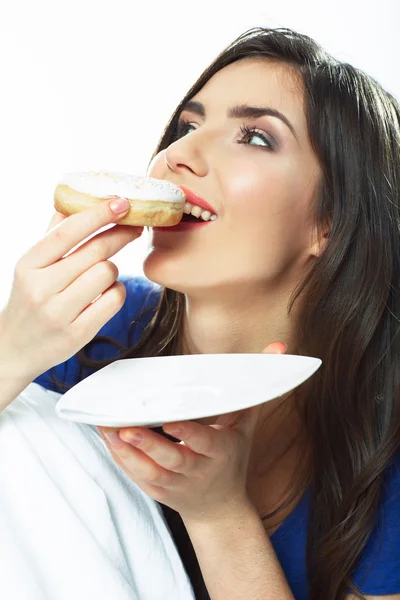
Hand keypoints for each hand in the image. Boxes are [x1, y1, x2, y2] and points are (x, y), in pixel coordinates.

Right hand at [0, 198, 142, 379]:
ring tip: (102, 275)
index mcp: (29, 264)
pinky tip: (106, 294)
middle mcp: (41, 288)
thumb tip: (71, 201)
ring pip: (107, 274)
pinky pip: (114, 300)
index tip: (121, 202)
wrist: (14, 348)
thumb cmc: (29, 300)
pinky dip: (116, 292)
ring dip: (112, 270)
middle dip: (119, 235)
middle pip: (95, 252)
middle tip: (134, 228)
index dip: (97, 214)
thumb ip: (52, 235)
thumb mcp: (31, 266)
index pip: (68, 232)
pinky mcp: (77, 333)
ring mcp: (59, 313)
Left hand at [99, 341, 286, 523]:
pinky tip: (107, 439)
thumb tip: (278, 348)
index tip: (170, 421)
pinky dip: (121, 459)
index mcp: (220, 452)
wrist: (220, 509)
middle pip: (172, 460)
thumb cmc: (232, 458)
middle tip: (126, 427)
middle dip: (149, 445)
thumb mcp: (247, 423)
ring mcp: (175, 484)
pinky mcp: (157, 491)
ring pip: (148, 471)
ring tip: (107, 429)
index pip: (204, 442)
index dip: (187, 433)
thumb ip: (256, 387)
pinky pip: (137, 477)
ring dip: (126, 452)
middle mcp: (197, 471)